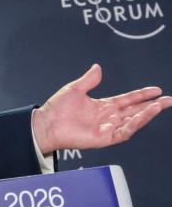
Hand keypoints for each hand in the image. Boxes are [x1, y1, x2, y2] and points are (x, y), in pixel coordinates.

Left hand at [32, 64, 171, 153]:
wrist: (46, 124)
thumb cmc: (57, 109)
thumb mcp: (75, 89)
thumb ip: (89, 79)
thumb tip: (98, 67)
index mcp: (103, 106)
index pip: (128, 100)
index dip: (142, 95)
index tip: (156, 90)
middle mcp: (108, 117)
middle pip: (136, 110)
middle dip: (153, 105)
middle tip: (168, 100)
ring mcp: (107, 128)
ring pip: (133, 121)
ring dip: (147, 114)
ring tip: (160, 105)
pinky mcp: (104, 138)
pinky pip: (124, 131)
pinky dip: (135, 124)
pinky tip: (143, 115)